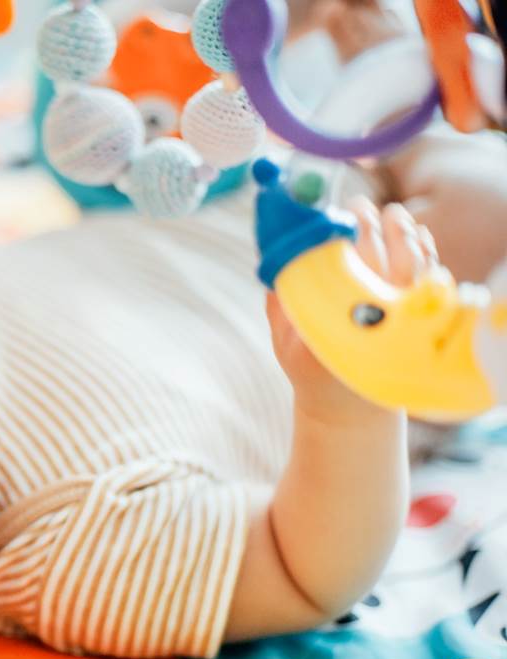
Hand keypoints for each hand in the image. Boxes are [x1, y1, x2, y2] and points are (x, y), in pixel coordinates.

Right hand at [266, 198, 436, 424]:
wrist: (352, 408)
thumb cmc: (313, 372)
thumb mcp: (287, 344)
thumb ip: (280, 304)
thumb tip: (273, 260)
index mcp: (340, 322)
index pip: (348, 266)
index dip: (343, 235)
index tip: (333, 216)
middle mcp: (378, 319)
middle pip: (384, 256)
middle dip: (371, 224)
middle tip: (357, 205)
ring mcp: (405, 318)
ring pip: (413, 262)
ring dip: (403, 232)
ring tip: (390, 214)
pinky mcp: (422, 317)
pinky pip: (430, 275)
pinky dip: (424, 250)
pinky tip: (413, 234)